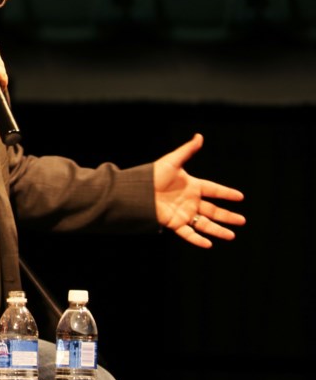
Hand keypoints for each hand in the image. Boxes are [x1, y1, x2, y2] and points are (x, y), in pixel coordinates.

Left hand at [153, 133, 245, 247]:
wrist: (137, 191)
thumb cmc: (153, 175)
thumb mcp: (172, 161)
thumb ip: (187, 150)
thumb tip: (199, 136)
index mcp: (192, 186)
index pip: (213, 190)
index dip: (226, 193)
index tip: (240, 196)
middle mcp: (190, 201)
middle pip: (213, 210)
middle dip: (227, 216)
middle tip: (242, 221)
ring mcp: (183, 213)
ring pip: (204, 223)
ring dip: (218, 230)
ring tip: (232, 235)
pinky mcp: (174, 223)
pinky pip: (188, 233)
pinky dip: (198, 240)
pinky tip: (209, 244)